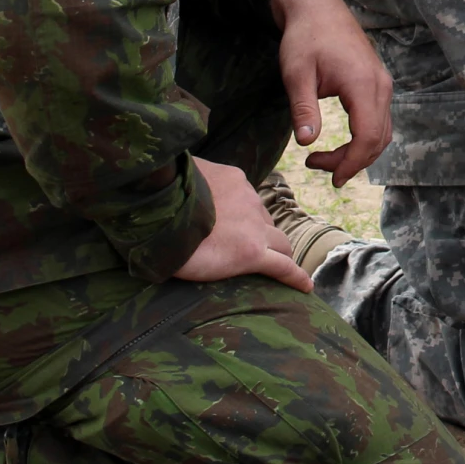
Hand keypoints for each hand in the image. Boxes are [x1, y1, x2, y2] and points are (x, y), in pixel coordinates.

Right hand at [173, 156, 312, 289]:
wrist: (159, 212)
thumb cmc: (160, 195)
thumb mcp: (180, 176)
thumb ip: (191, 182)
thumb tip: (183, 188)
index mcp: (234, 181)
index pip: (248, 202)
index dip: (244, 219)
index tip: (235, 230)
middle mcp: (249, 201)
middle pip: (267, 223)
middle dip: (264, 237)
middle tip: (252, 252)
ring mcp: (253, 228)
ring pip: (280, 243)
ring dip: (279, 255)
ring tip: (278, 269)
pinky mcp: (250, 254)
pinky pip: (282, 267)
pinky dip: (295, 277)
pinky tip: (305, 287)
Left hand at [269, 0, 392, 184]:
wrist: (318, 7)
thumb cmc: (304, 37)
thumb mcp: (296, 73)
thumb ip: (303, 108)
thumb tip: (306, 143)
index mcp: (362, 84)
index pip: (368, 136)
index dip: (352, 163)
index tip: (331, 178)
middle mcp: (380, 85)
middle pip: (378, 139)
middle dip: (351, 161)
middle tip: (316, 165)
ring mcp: (382, 83)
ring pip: (382, 132)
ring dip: (359, 152)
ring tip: (325, 159)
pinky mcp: (378, 83)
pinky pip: (380, 120)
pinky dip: (364, 138)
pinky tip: (342, 143)